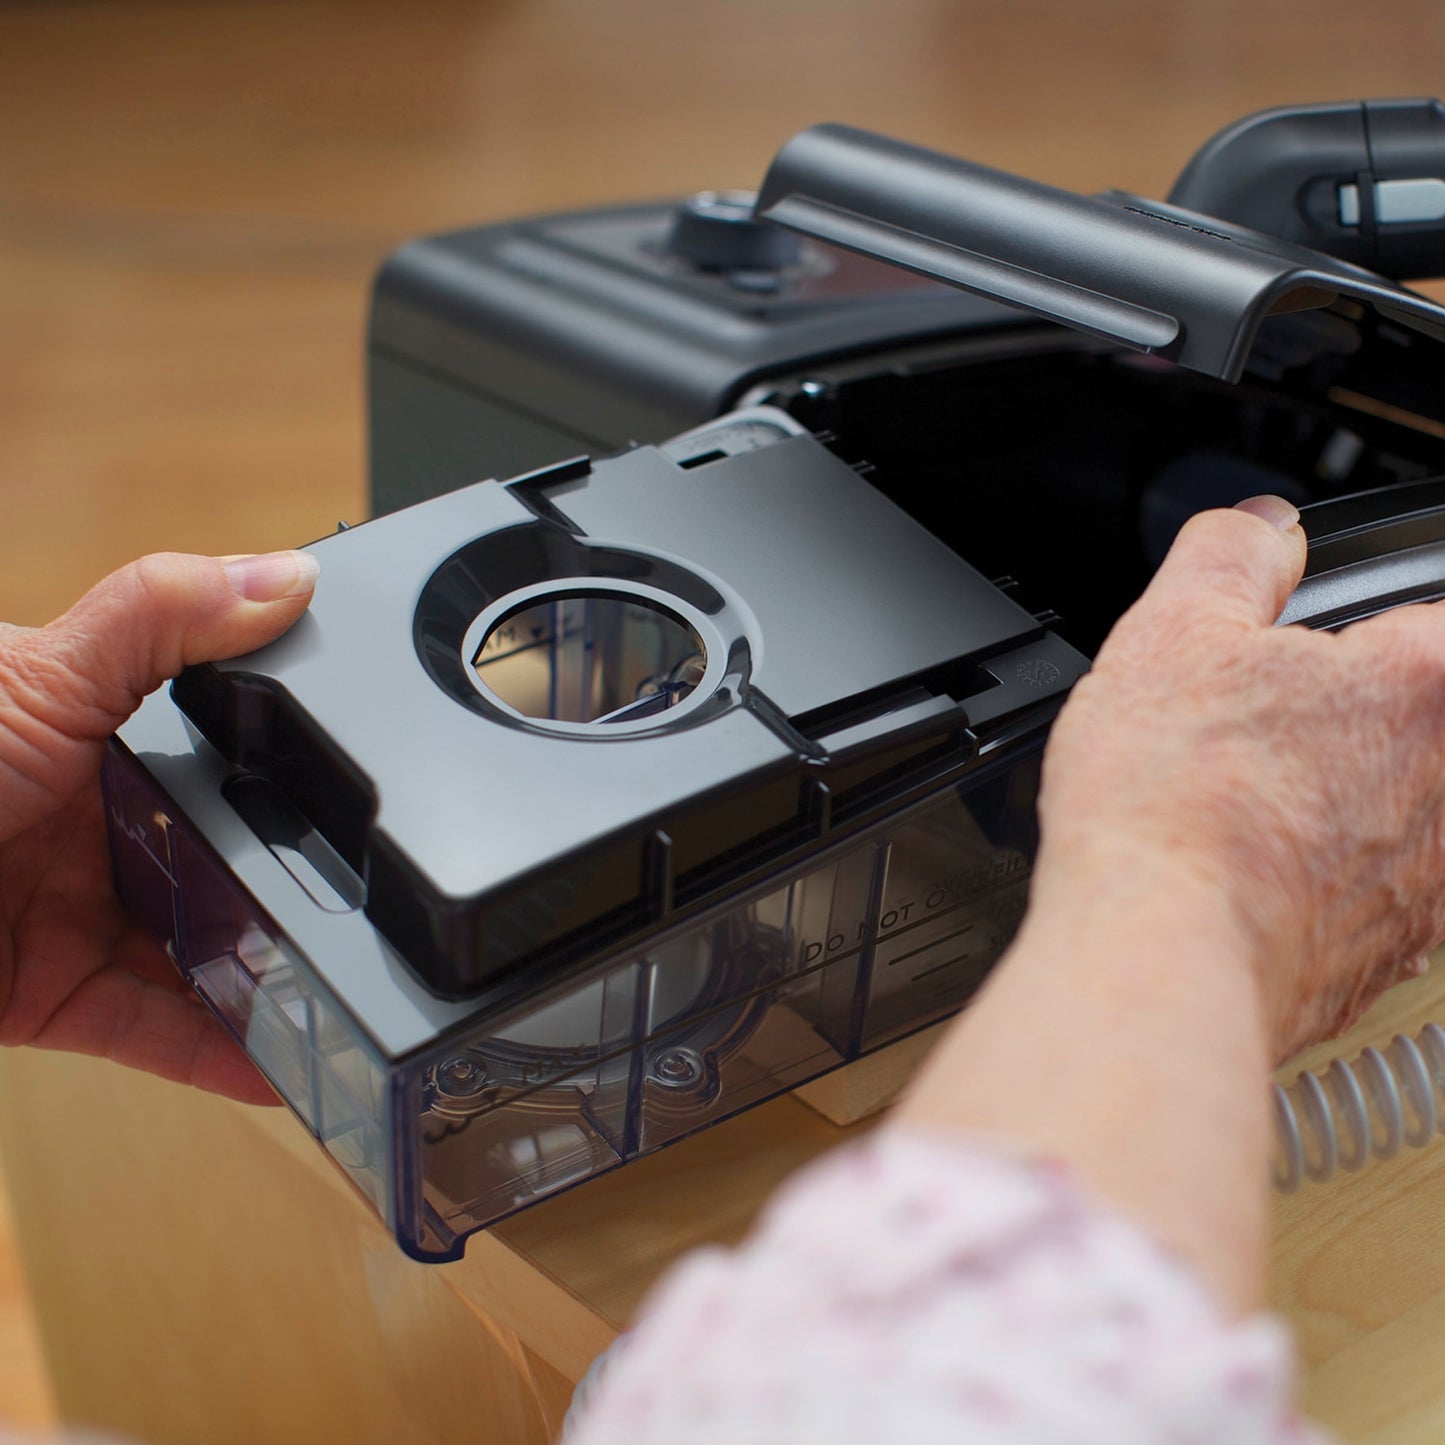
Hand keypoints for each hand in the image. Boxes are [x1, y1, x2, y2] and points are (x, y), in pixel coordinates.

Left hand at [0, 550, 317, 1101]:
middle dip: (296, 882)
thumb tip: (287, 576)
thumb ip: (159, 620)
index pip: (218, 743)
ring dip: (269, 979)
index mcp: (92, 730)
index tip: (368, 780)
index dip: (291, 762)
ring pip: (200, 950)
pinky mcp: (51, 995)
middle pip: (221, 855)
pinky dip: (217, 1054)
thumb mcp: (34, 678)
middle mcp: (92, 820)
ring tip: (352, 995)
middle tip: (379, 905)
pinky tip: (280, 1064)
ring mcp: (74, 911)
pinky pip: (153, 1028)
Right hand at [1038, 495, 1444, 1060]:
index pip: (1433, 624)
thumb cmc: (1170, 810)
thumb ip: (1233, 556)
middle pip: (1423, 721)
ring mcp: (1435, 876)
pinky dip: (1331, 877)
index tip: (1320, 650)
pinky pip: (1385, 891)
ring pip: (1410, 809)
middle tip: (1274, 728)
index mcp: (1423, 684)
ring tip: (1255, 805)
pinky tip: (1255, 874)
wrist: (1159, 958)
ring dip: (1346, 798)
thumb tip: (1264, 529)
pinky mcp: (1399, 949)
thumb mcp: (1171, 633)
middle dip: (1353, 719)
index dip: (1365, 631)